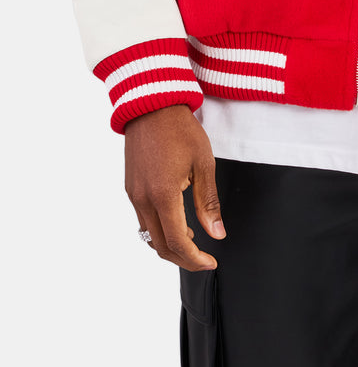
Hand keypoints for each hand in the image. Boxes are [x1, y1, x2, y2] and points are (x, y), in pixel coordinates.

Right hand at [124, 104, 225, 270]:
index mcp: (162, 194)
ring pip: (149, 235)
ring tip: (193, 243)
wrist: (151, 105)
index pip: (177, 242)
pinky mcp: (130, 188)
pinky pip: (143, 220)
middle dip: (183, 259)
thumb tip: (217, 234)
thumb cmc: (180, 130)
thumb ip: (208, 203)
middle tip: (204, 259)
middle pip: (160, 245)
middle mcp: (142, 199)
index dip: (195, 258)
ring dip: (170, 245)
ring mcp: (133, 194)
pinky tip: (177, 222)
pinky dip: (159, 230)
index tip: (211, 262)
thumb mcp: (203, 164)